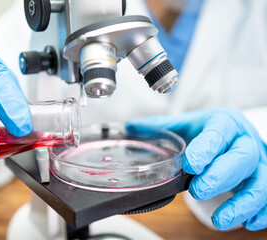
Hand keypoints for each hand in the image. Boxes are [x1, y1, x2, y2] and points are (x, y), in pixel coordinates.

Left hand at [126, 107, 266, 230]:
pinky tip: (247, 223)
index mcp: (224, 123)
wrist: (234, 136)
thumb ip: (160, 127)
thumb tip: (130, 127)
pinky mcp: (264, 179)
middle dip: (221, 176)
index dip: (206, 149)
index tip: (191, 164)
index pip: (218, 134)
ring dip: (242, 203)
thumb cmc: (209, 132)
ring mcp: (259, 161)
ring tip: (220, 220)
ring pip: (261, 181)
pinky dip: (261, 212)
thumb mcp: (186, 125)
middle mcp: (244, 140)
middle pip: (243, 158)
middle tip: (198, 191)